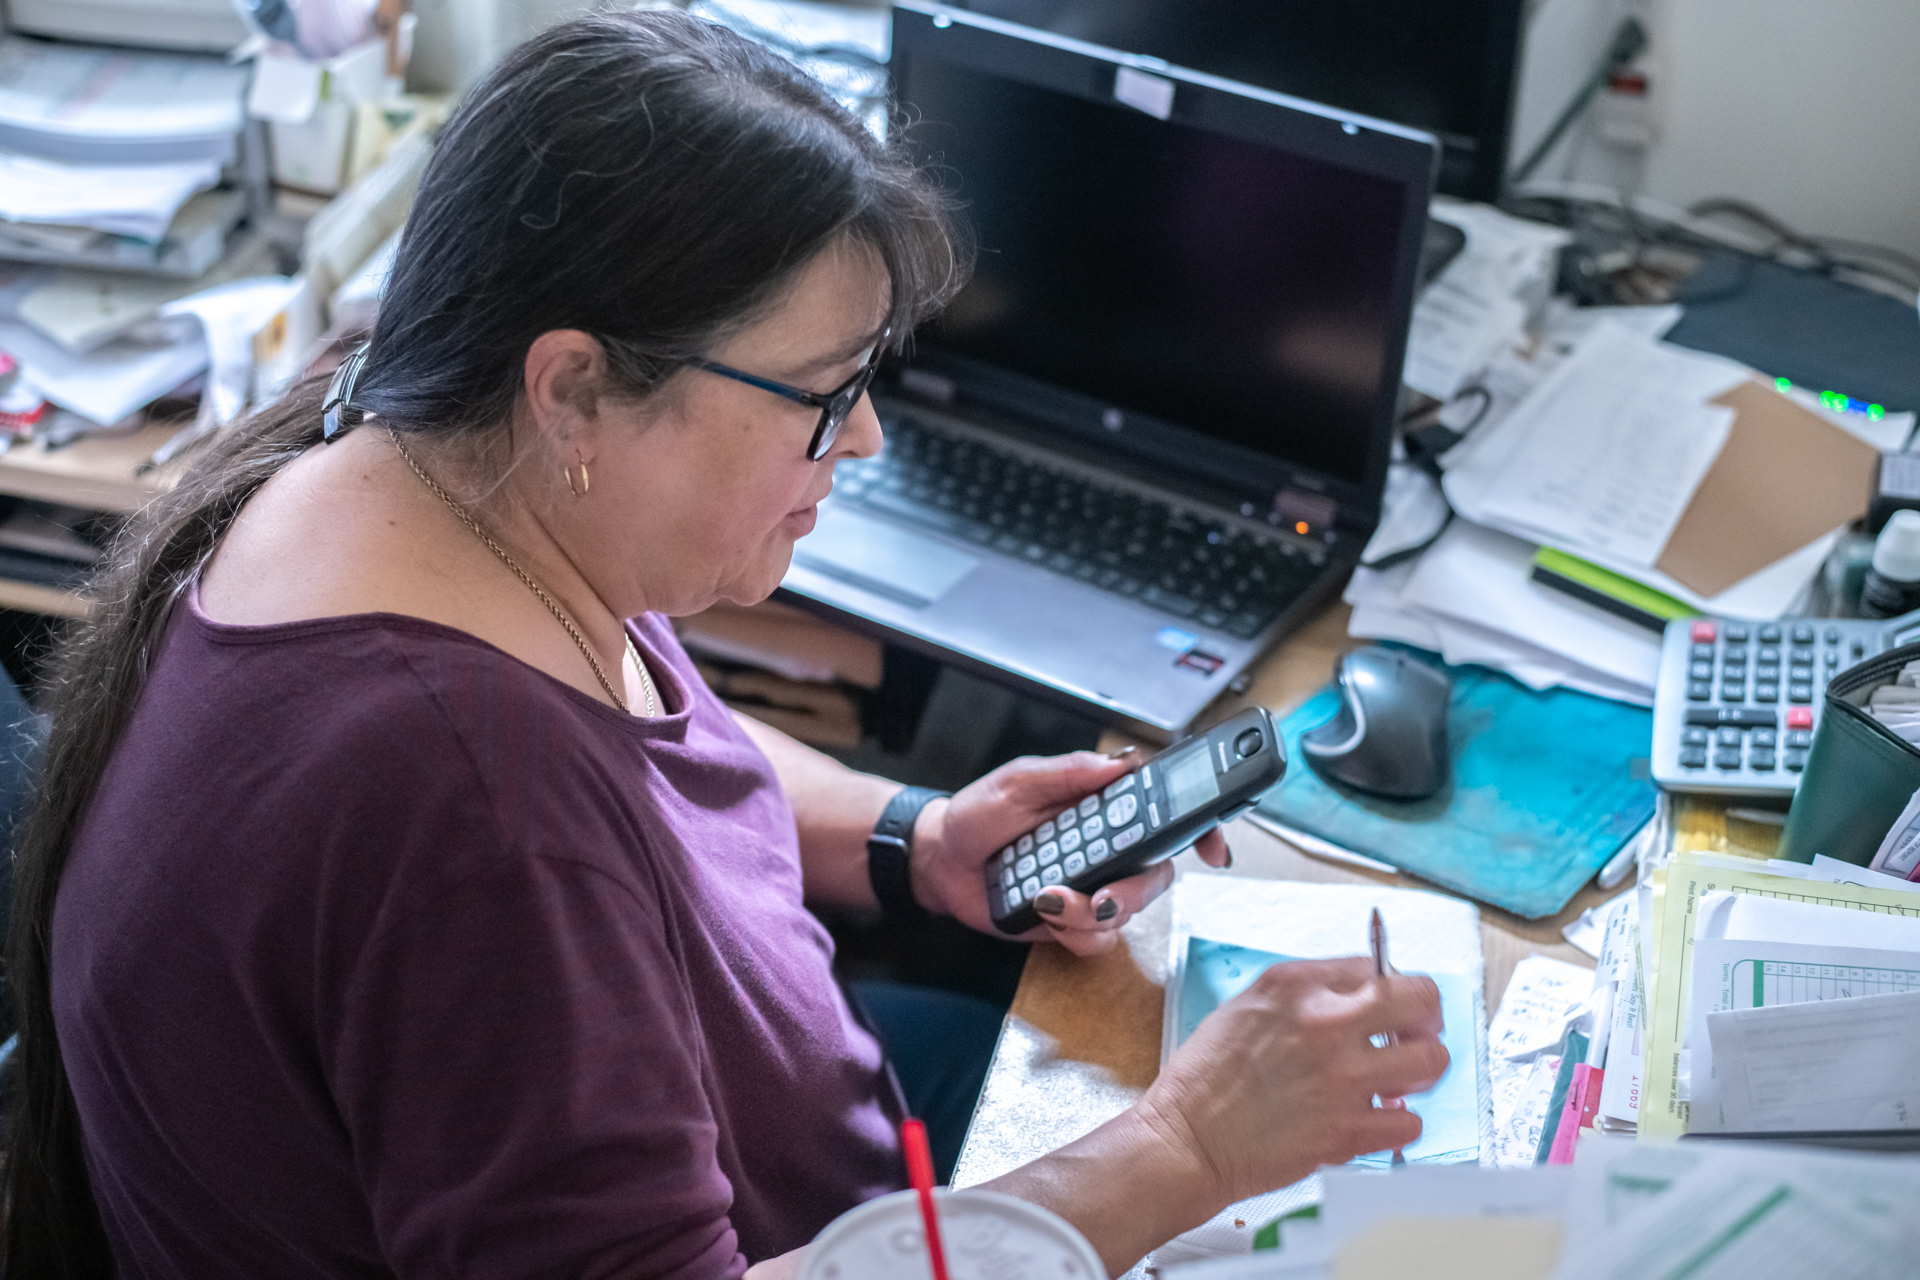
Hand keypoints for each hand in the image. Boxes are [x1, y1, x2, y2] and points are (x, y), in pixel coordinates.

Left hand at [908, 748, 1229, 954]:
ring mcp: (1093, 887)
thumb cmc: (977, 815)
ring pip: (1127, 913)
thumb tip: (1122, 764)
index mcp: (1104, 807)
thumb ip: (1070, 772)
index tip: (1212, 849)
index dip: (1202, 829)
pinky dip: (1070, 930)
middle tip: (1101, 895)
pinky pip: (1095, 939)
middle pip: (1157, 875)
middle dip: (1133, 890)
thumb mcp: (1019, 781)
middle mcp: (1110, 849)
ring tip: (1049, 897)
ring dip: (1088, 912)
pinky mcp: (1072, 921)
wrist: (941, 861)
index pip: (1168, 814)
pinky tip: (1041, 910)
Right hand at [1134, 958, 1446, 1205]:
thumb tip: (1354, 996)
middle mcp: (1325, 1023)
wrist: (1187, 1140)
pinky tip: (1376, 1121)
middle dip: (1425, 1019)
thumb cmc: (1206, 1079)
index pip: (1376, 966)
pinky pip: (1411, 1123)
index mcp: (1296, 986)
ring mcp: (1341, 1078)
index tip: (1386, 1008)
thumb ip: (1303, 996)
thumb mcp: (1246, 1007)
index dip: (1387, 989)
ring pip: (1431, 1061)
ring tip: (1396, 1082)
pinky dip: (1399, 1124)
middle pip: (1421, 1001)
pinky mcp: (1347, 1130)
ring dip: (1419, 1072)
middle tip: (1412, 1037)